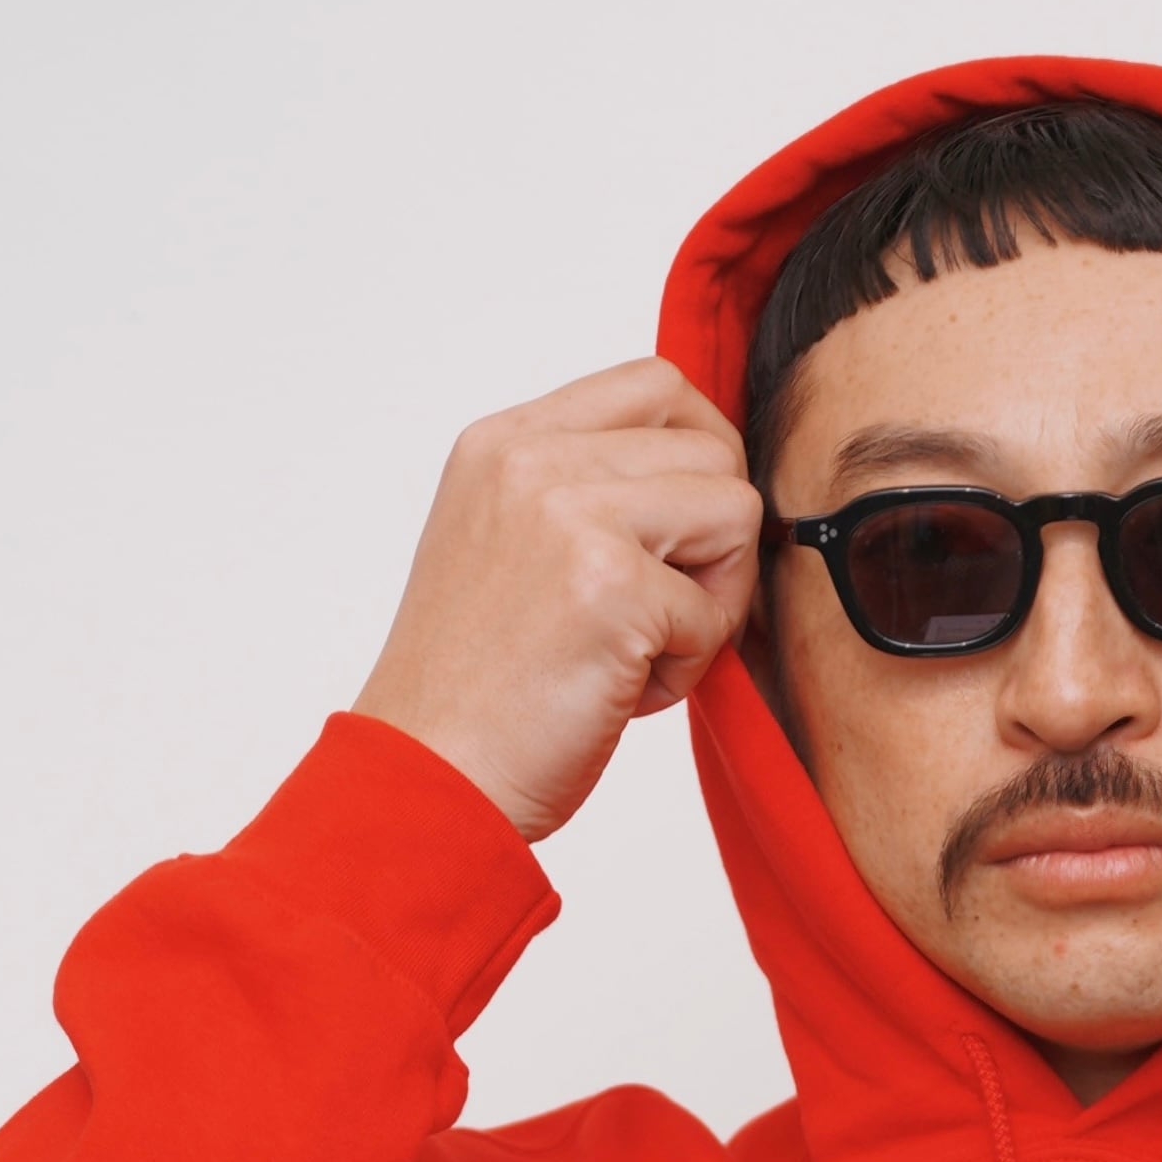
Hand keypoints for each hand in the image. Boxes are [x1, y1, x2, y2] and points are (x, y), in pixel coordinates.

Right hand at [354, 361, 761, 842]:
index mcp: (502, 442)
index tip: (682, 530)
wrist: (426, 778)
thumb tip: (709, 473)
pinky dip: (688, 667)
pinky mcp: (610, 584)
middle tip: (661, 610)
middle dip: (715, 536)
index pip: (654, 383)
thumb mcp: (507, 546)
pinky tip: (621, 691)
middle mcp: (529, 460)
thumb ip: (586, 491)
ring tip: (641, 649)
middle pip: (711, 445)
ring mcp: (568, 514)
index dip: (700, 453)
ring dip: (712, 598)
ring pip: (735, 511)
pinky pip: (716, 610)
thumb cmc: (476, 691)